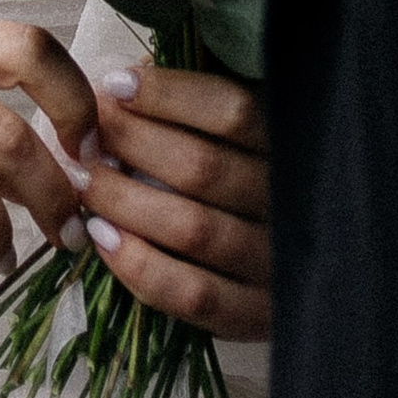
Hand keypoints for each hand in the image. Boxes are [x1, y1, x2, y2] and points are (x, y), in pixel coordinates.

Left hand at [81, 63, 270, 341]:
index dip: (168, 95)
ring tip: (83, 180)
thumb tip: (125, 80)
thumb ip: (196, 107)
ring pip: (192, 229)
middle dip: (131, 144)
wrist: (313, 274)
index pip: (234, 111)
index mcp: (295, 145)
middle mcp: (292, 203)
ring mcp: (277, 265)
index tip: (114, 84)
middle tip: (85, 135)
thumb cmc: (250, 181)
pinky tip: (102, 236)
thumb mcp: (243, 135)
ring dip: (124, 201)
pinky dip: (138, 264)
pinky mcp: (255, 317)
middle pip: (202, 167)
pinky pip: (192, 294)